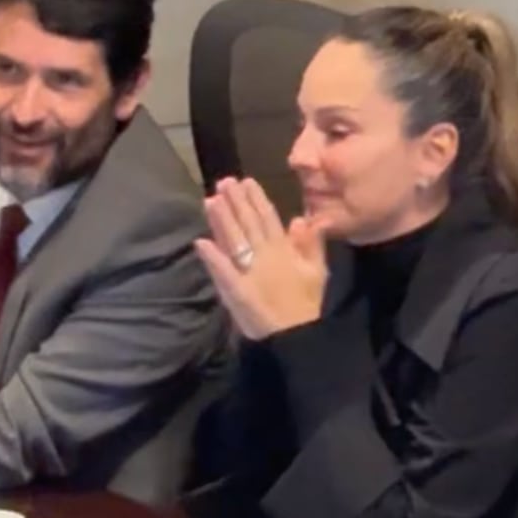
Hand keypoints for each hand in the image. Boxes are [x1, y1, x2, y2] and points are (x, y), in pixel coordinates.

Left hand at [193, 177, 328, 340]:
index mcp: (284, 251)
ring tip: (210, 200)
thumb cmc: (305, 304)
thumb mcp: (316, 271)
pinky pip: (223, 271)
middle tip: (222, 181)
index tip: (245, 181)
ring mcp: (250, 272)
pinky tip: (200, 242)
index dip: (256, 199)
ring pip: (234, 240)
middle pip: (247, 224)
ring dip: (222, 220)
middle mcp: (265, 256)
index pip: (268, 219)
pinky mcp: (237, 290)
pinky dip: (212, 257)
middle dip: (235, 202)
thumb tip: (301, 218)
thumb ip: (311, 244)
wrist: (297, 336)